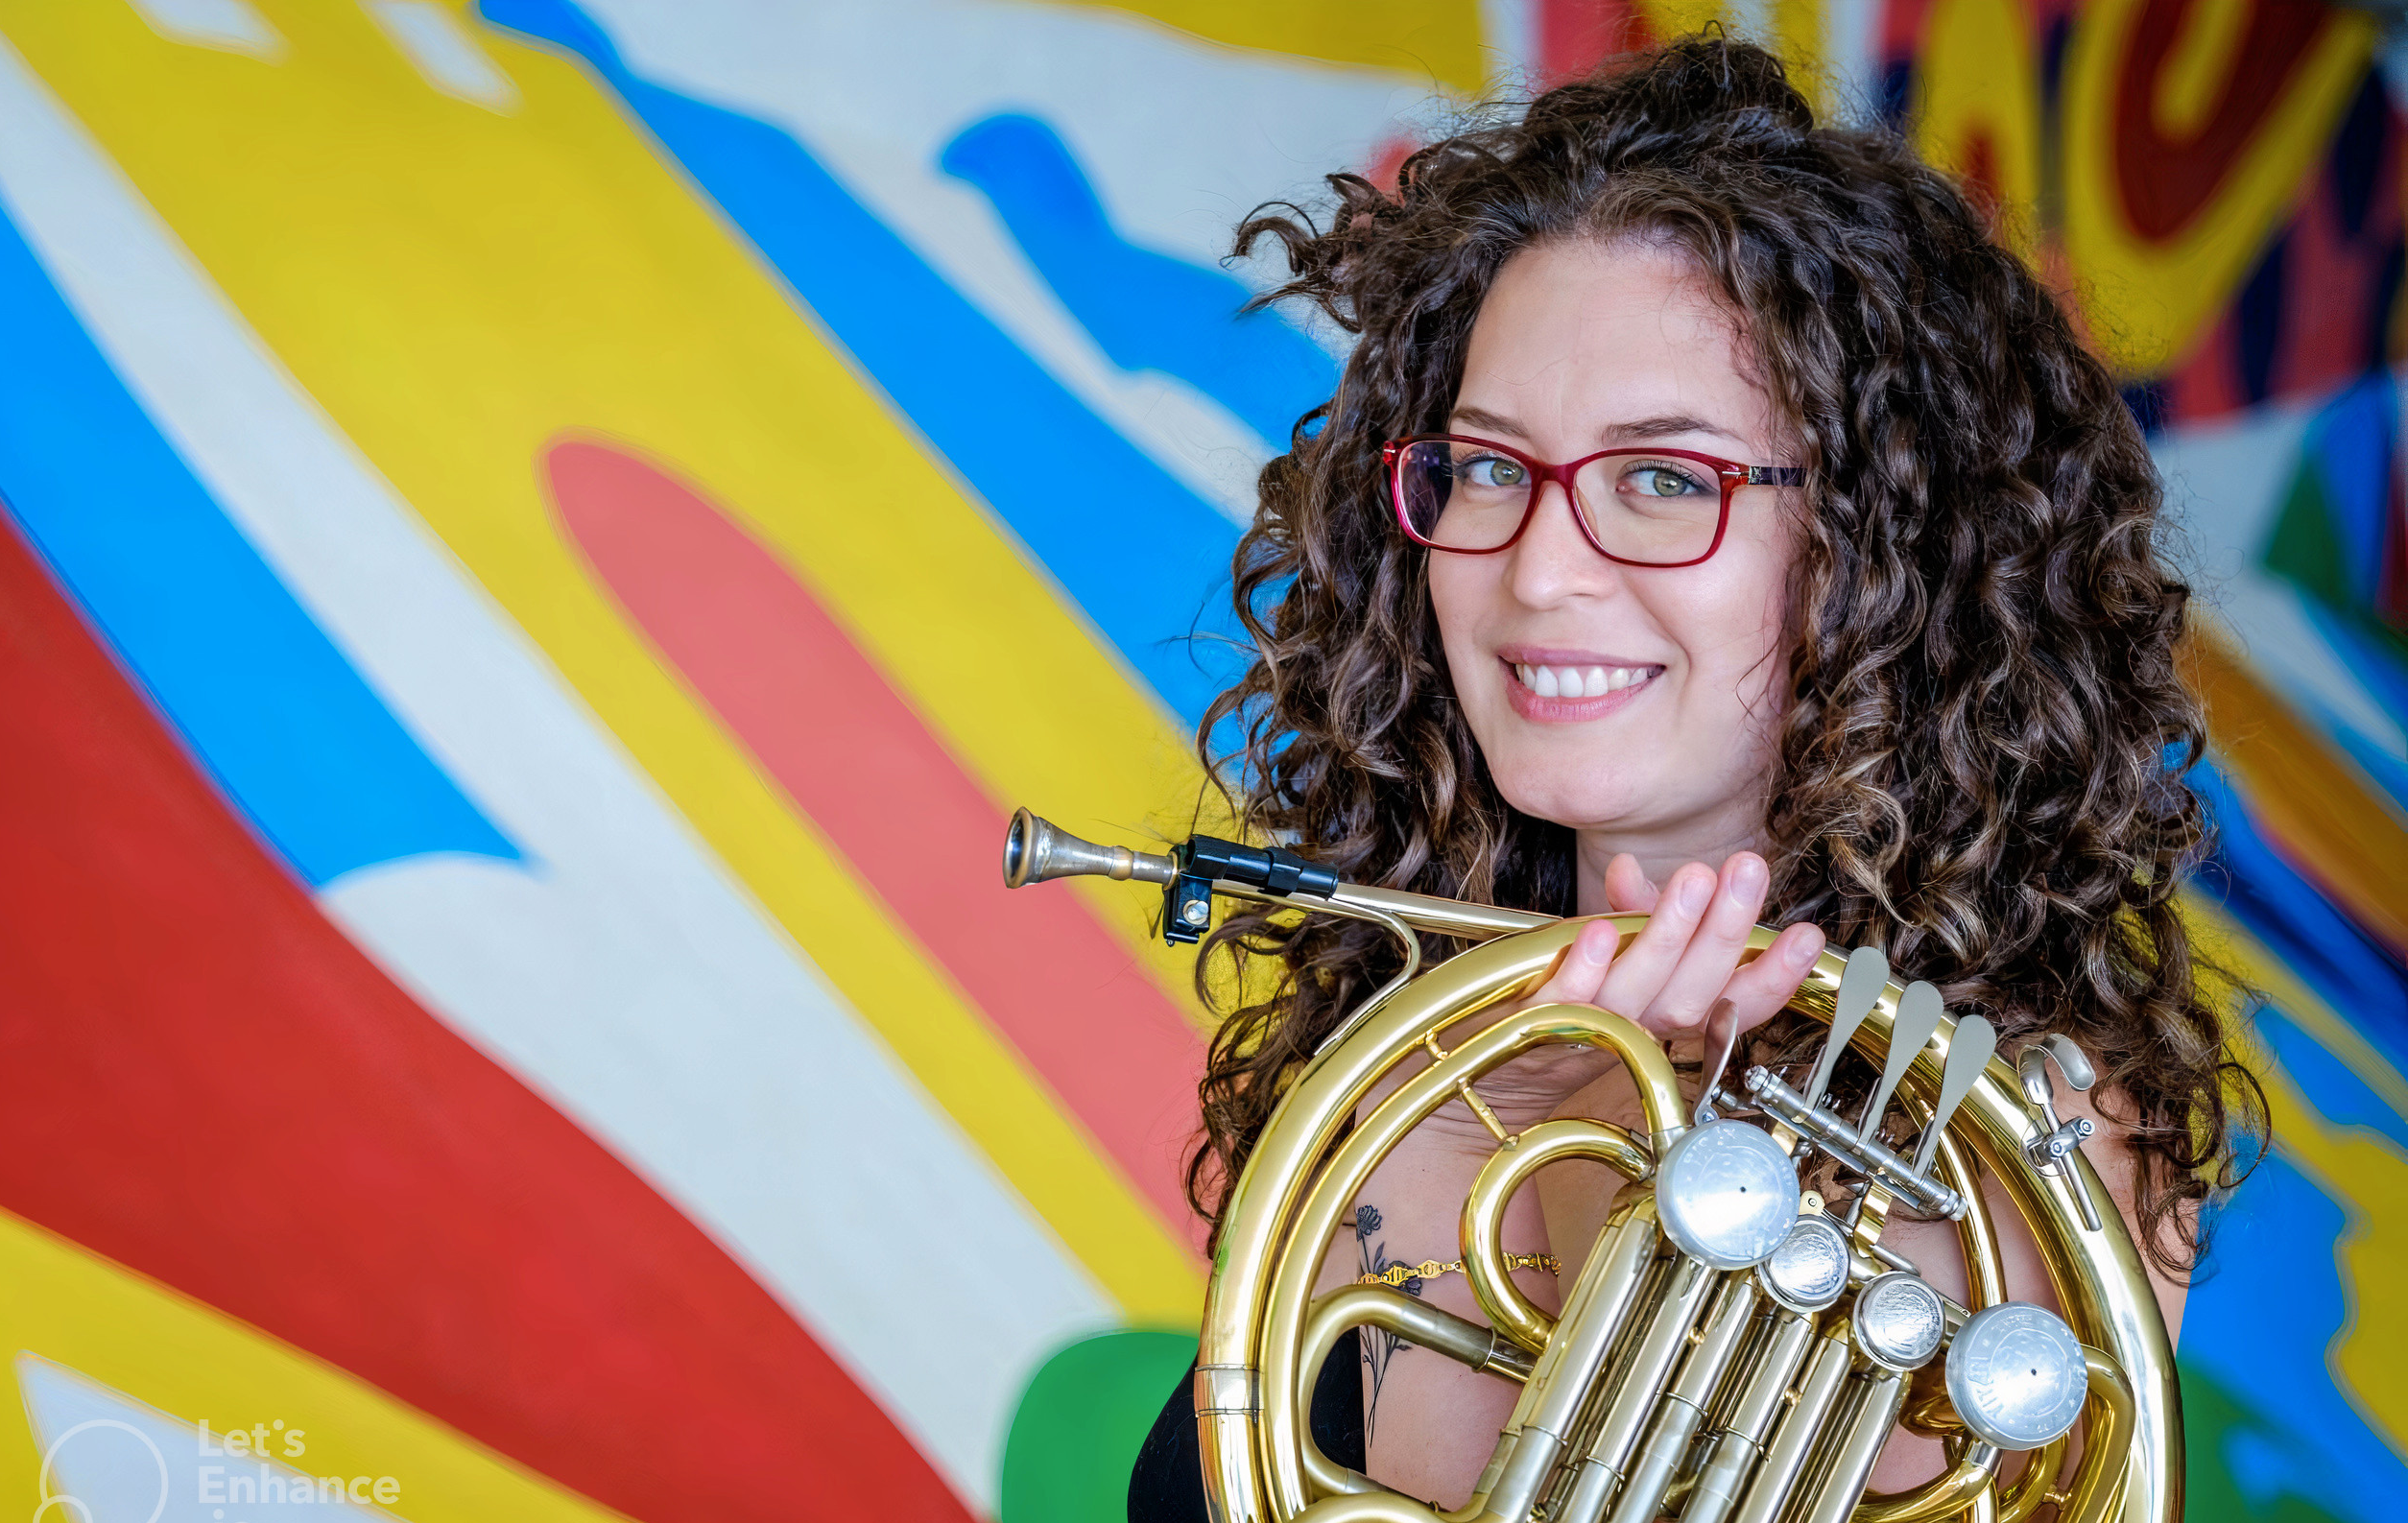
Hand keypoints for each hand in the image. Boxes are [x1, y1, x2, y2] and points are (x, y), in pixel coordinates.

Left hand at [1468, 851, 1825, 1126]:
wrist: (1486, 1071)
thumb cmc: (1561, 1008)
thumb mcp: (1609, 957)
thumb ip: (1629, 915)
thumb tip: (1631, 869)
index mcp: (1667, 1016)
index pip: (1731, 1002)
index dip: (1772, 976)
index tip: (1809, 937)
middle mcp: (1637, 1032)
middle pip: (1692, 992)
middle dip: (1726, 931)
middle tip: (1748, 871)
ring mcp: (1588, 1031)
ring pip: (1638, 993)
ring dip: (1668, 934)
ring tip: (1695, 879)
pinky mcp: (1533, 1027)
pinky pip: (1563, 1001)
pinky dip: (1583, 968)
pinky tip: (1600, 930)